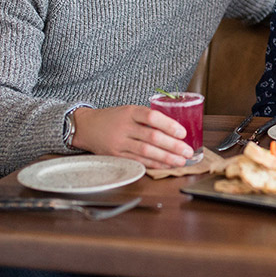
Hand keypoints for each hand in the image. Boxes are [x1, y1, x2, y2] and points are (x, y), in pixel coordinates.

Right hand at [71, 105, 192, 168]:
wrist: (86, 127)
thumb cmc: (114, 118)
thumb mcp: (129, 111)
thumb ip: (148, 118)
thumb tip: (176, 129)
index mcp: (130, 112)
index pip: (152, 117)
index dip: (169, 125)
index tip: (183, 133)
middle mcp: (124, 127)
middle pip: (152, 137)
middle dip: (173, 146)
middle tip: (188, 151)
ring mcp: (119, 142)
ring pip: (146, 151)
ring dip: (167, 157)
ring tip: (181, 160)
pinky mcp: (116, 155)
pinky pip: (138, 161)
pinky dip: (154, 164)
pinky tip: (166, 165)